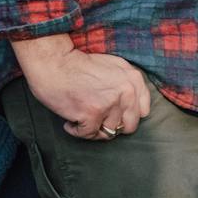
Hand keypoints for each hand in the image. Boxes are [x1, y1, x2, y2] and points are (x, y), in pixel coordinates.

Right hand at [11, 38, 149, 141]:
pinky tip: (71, 122)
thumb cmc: (80, 64)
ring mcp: (110, 104)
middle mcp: (126, 92)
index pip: (143, 111)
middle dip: (113, 126)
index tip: (114, 113)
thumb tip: (136, 107)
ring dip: (94, 128)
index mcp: (134, 80)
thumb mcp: (115, 65)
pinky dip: (77, 131)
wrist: (54, 62)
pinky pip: (89, 134)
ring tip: (82, 118)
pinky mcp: (92, 114)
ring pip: (109, 132)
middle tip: (98, 120)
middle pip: (129, 126)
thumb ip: (129, 83)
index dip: (127, 115)